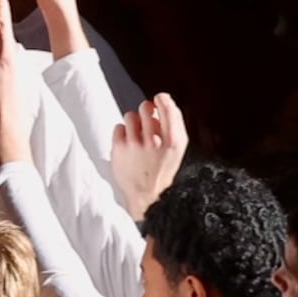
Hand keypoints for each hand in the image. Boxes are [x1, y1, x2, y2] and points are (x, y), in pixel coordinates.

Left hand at [112, 94, 188, 219]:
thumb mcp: (179, 150)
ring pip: (130, 115)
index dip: (162, 99)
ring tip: (137, 135)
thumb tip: (165, 101)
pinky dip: (122, 134)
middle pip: (145, 107)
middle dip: (146, 111)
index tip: (159, 99)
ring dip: (134, 122)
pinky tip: (128, 145)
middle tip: (146, 121)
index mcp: (173, 141)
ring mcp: (135, 145)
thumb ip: (174, 125)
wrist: (148, 197)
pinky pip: (118, 127)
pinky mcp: (119, 149)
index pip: (167, 107)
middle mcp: (154, 141)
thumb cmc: (163, 170)